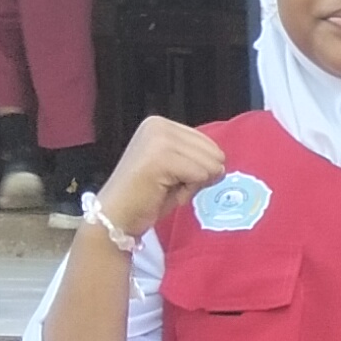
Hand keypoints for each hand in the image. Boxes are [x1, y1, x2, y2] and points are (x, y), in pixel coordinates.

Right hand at [98, 114, 228, 234]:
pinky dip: (188, 191)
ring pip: (210, 164)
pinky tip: (164, 192)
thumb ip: (200, 158)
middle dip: (199, 176)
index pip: (209, 144)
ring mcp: (158, 139)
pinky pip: (200, 175)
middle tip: (169, 185)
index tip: (172, 177)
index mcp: (162, 123)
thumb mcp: (179, 169)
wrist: (116, 216)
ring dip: (193, 184)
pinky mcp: (161, 157)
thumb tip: (223, 162)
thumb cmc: (149, 196)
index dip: (199, 168)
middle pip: (214, 153)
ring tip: (165, 188)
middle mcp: (159, 124)